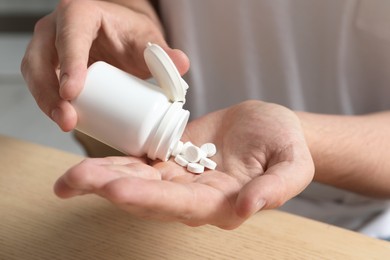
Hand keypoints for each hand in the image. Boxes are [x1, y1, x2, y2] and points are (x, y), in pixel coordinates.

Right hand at [21, 0, 188, 130]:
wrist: (120, 36)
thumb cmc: (130, 35)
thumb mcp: (147, 41)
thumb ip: (163, 53)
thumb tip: (182, 64)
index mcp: (81, 13)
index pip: (69, 36)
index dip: (68, 64)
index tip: (73, 92)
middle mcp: (57, 27)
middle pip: (40, 58)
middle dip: (49, 91)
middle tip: (68, 118)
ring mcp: (48, 46)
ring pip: (34, 73)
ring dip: (45, 102)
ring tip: (66, 123)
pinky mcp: (47, 65)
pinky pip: (40, 84)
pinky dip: (48, 103)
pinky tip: (64, 119)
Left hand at [54, 100, 313, 228]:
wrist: (272, 129)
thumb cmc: (286, 145)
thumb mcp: (292, 164)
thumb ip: (275, 188)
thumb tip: (248, 208)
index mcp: (223, 203)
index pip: (182, 205)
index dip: (150, 198)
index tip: (117, 190)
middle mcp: (196, 197)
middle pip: (150, 197)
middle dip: (112, 189)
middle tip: (74, 182)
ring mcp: (181, 178)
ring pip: (139, 180)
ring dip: (105, 177)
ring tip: (70, 177)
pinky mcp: (173, 158)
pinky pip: (142, 161)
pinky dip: (117, 161)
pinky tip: (91, 160)